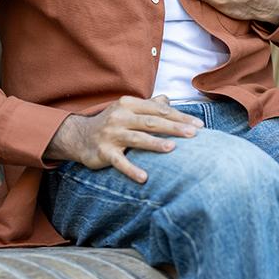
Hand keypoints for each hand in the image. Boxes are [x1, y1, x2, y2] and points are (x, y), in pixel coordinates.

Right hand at [44, 94, 203, 182]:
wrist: (79, 136)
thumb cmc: (111, 122)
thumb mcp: (128, 109)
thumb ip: (148, 105)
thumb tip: (168, 100)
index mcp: (129, 104)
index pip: (158, 110)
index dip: (179, 116)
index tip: (199, 125)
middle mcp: (120, 117)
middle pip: (151, 122)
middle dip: (174, 127)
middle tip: (194, 134)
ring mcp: (111, 134)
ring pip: (137, 138)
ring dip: (155, 143)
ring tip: (173, 148)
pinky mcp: (103, 152)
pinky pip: (119, 162)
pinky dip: (131, 169)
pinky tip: (144, 177)